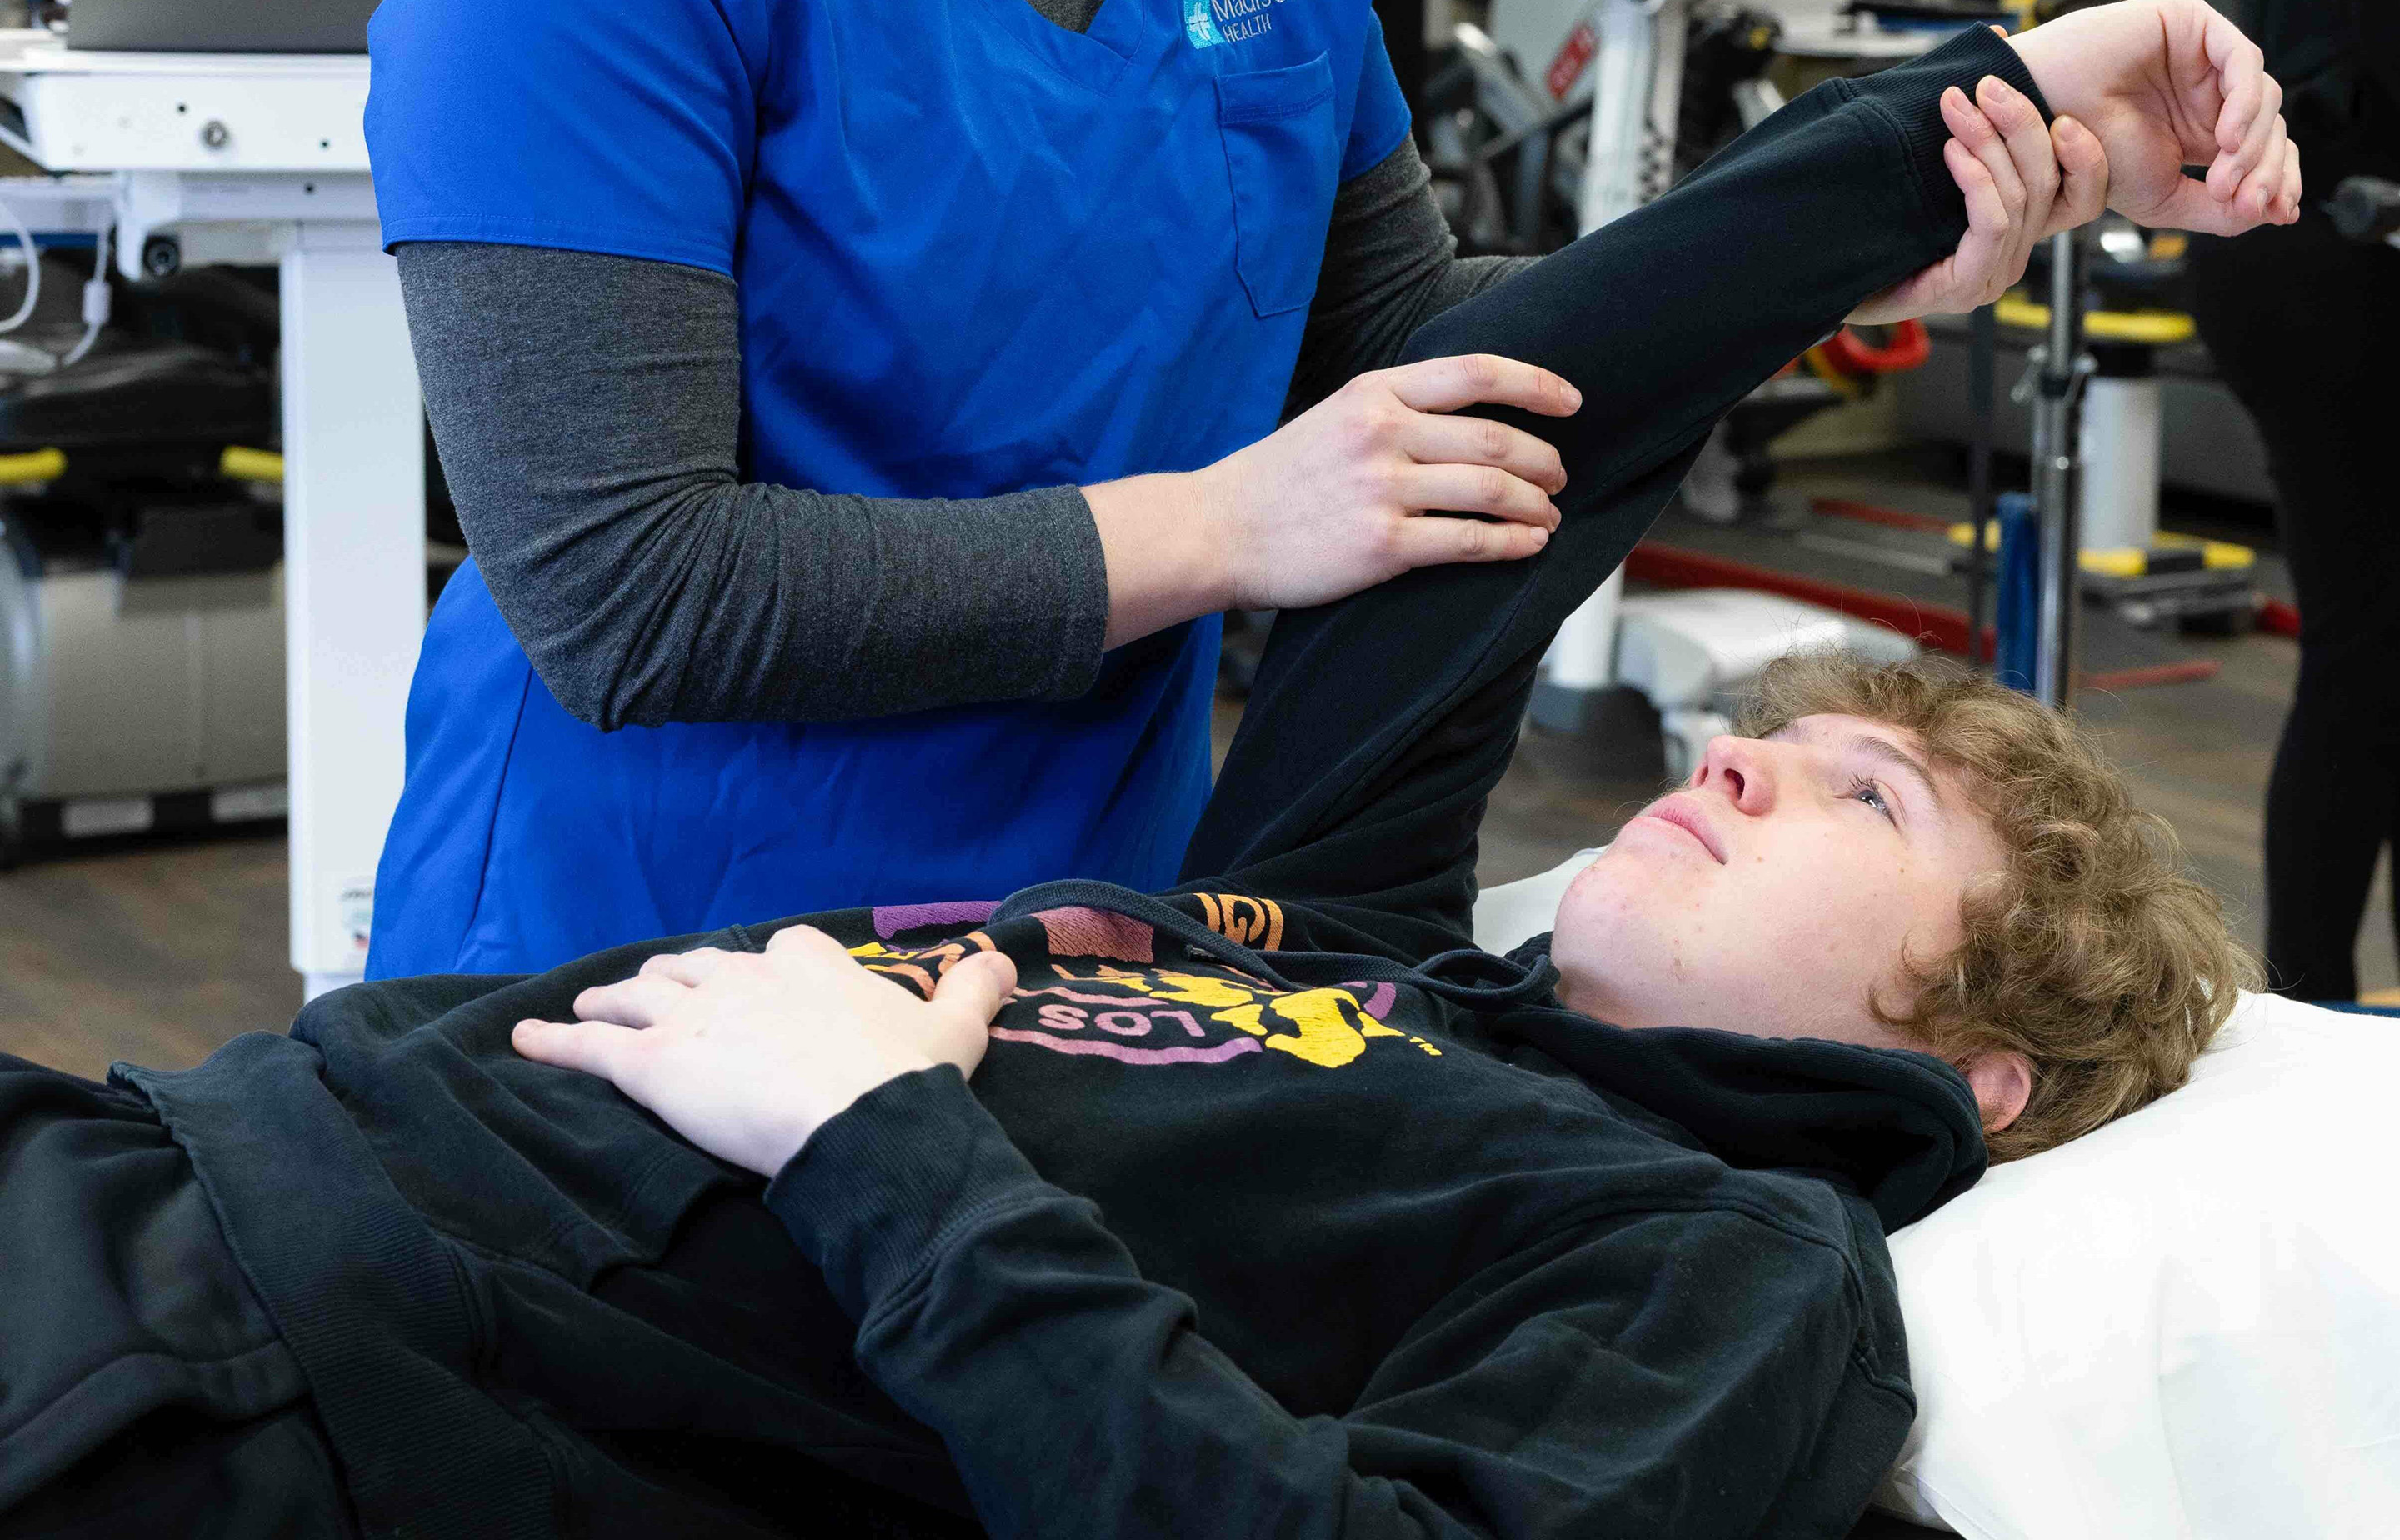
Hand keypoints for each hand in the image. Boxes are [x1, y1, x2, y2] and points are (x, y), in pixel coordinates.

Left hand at [511, 927, 1019, 1176]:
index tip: (763, 978)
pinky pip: (590, 1047)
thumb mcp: (955, 1029)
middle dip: (675, 977)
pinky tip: (522, 1041)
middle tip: (658, 991)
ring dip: (611, 1000)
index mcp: (812, 967)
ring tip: (591, 1006)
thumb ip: (974, 987)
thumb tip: (1005, 955)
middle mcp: (745, 976)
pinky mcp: (652, 1063)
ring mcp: (693, 1015)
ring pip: (638, 996)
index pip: (783, 948)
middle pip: (697, 964)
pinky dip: (553, 1043)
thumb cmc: (907, 1079)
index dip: (768, 966)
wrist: (860, 1121)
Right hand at [1200, 355, 1580, 613]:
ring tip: (1548, 514)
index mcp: (1373, 392)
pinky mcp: (1381, 545)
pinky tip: (1528, 545)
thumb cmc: (1275, 481)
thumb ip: (1395, 410)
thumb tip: (1468, 419)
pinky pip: (1468, 541)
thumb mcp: (1333, 417)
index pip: (1476, 372)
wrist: (1216, 531)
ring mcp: (1382, 489)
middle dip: (1542, 459)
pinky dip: (1511, 543)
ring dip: (1534, 504)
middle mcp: (1381, 432)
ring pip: (1491, 489)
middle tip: (1558, 476)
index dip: (1536, 385)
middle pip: (1494, 437)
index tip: (1570, 402)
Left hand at [1848, 76, 2108, 322]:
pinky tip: (1952, 154)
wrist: (1834, 284)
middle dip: (2019, 124)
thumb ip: (1969, 132)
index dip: (2086, 153)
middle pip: (2048, 181)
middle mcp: (2014, 256)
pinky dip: (1977, 181)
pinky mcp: (1969, 287)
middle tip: (1985, 88)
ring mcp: (1993, 276)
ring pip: (2020, 196)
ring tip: (1958, 111)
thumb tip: (1994, 44)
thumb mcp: (1934, 176)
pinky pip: (1993, 222)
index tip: (2058, 111)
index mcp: (2018, 232)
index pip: (2083, 192)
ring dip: (1989, 143)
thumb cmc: (1881, 232)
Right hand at [2008, 0, 2300, 233]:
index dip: (2277, 179)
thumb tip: (2271, 212)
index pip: (2261, 150)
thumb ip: (2214, 211)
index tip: (2279, 212)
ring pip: (2264, 97)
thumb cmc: (2084, 156)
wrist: (2038, 122)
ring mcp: (2201, 58)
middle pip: (2271, 125)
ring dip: (2254, 144)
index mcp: (2198, 130)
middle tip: (2248, 202)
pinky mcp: (2192, 25)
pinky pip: (2242, 61)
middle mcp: (2205, 93)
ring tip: (2223, 179)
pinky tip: (2226, 136)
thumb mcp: (2160, 198)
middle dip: (2268, 168)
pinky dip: (2245, 102)